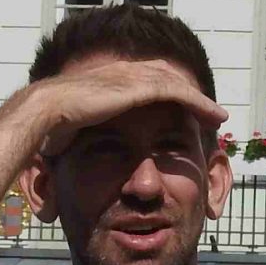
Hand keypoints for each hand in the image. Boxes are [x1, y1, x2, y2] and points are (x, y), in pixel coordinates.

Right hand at [25, 57, 226, 161]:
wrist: (48, 110)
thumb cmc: (50, 127)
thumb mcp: (69, 134)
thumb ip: (77, 150)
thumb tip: (59, 191)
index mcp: (108, 81)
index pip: (144, 82)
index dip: (163, 94)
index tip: (176, 111)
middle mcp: (125, 73)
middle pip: (166, 78)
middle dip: (187, 93)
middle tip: (205, 110)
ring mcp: (135, 77)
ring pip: (179, 86)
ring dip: (200, 101)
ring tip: (218, 116)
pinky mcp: (144, 87)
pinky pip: (182, 94)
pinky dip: (201, 104)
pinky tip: (217, 117)